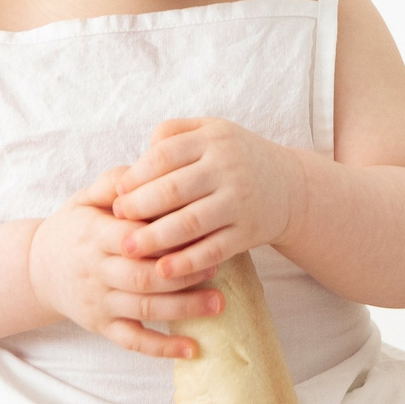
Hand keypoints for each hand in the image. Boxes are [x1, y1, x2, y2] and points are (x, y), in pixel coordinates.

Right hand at [28, 169, 224, 358]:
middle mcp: (95, 270)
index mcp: (93, 234)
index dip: (165, 236)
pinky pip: (132, 341)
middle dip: (182, 274)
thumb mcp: (84, 198)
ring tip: (218, 303)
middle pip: (142, 276)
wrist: (37, 268)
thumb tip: (143, 169)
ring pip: (143, 308)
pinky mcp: (101, 326)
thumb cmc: (74, 227)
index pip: (132, 237)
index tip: (199, 231)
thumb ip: (114, 183)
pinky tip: (192, 349)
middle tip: (217, 266)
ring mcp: (98, 301)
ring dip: (183, 308)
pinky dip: (162, 347)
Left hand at [109, 118, 308, 280]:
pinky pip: (214, 249)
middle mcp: (228, 168)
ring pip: (191, 222)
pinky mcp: (248, 232)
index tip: (116, 194)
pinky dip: (187, 262)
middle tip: (114, 221)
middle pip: (174, 189)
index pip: (165, 155)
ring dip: (155, 238)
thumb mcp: (210, 132)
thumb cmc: (235, 158)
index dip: (136, 175)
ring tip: (128, 250)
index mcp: (213, 139)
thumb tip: (136, 162)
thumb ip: (172, 136)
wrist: (289, 186)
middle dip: (139, 207)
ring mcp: (239, 201)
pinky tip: (163, 270)